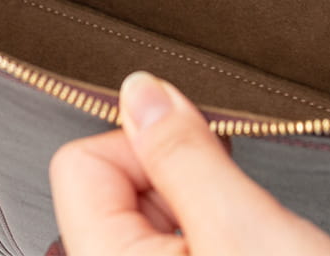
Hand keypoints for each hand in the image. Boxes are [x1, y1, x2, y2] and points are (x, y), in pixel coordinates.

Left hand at [49, 71, 329, 254]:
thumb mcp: (247, 231)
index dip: (145, 146)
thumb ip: (184, 155)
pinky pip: (171, 247)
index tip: (199, 159)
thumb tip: (141, 90)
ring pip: (147, 216)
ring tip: (247, 241)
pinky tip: (247, 254)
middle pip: (112, 187)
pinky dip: (208, 235)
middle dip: (178, 181)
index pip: (82, 163)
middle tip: (233, 210)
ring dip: (199, 209)